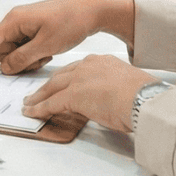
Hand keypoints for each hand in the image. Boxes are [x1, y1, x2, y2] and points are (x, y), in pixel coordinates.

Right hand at [0, 0, 136, 74]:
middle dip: (16, 62)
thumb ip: (21, 59)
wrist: (91, 9)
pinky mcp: (33, 28)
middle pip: (2, 52)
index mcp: (13, 22)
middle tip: (41, 58)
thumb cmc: (70, 23)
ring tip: (48, 52)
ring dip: (28, 59)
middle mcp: (14, 21)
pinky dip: (35, 53)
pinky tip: (50, 49)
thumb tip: (4, 68)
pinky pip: (25, 47)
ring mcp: (24, 24)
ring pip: (14, 52)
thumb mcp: (45, 46)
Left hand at [20, 54, 157, 133]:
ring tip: (30, 103)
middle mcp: (88, 66)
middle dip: (48, 85)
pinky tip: (32, 113)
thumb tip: (111, 101)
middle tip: (37, 92)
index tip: (61, 83)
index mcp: (103, 62)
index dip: (67, 78)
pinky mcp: (73, 96)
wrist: (145, 99)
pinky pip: (51, 103)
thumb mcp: (127, 86)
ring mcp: (79, 79)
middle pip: (61, 76)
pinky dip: (39, 109)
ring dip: (39, 97)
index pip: (78, 69)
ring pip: (52, 87)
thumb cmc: (145, 96)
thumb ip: (114, 88)